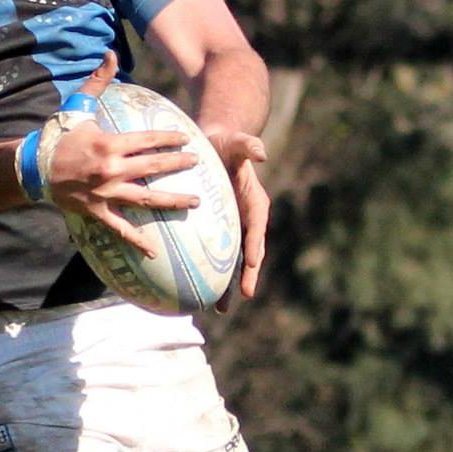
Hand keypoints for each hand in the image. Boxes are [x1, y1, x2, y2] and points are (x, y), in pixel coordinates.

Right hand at [44, 53, 194, 254]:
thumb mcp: (77, 106)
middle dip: (178, 165)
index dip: (169, 139)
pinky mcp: (98, 212)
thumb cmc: (58, 136)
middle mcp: (111, 170)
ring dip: (172, 201)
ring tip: (194, 202)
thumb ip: (98, 81)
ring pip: (146, 199)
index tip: (187, 140)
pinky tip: (154, 250)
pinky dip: (137, 241)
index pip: (147, 140)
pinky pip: (121, 229)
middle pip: (153, 167)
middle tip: (198, 164)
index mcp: (110, 144)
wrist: (34, 167)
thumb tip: (111, 54)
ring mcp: (106, 194)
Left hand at [202, 128, 268, 307]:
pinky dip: (205, 273)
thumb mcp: (236, 142)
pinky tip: (191, 290)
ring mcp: (231, 230)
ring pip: (229, 262)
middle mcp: (246, 222)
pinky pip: (211, 256)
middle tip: (242, 297)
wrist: (215, 146)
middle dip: (246, 277)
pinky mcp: (215, 232)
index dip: (255, 249)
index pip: (257, 230)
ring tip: (218, 309)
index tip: (252, 265)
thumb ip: (248, 146)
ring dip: (225, 286)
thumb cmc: (226, 144)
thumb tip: (261, 152)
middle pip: (248, 254)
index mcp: (255, 205)